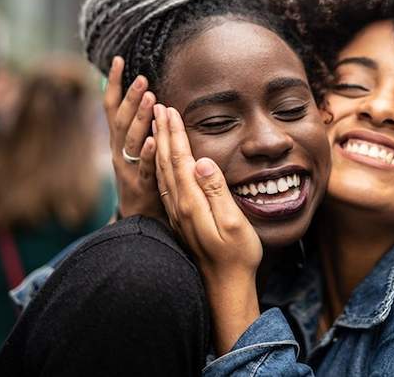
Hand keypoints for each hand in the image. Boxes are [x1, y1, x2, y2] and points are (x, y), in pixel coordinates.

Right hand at [104, 56, 162, 218]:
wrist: (138, 219)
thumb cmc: (141, 177)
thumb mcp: (134, 149)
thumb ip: (135, 125)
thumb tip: (138, 94)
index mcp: (118, 140)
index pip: (111, 107)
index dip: (113, 84)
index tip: (118, 60)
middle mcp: (118, 151)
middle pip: (121, 120)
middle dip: (130, 97)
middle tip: (142, 78)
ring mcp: (128, 168)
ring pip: (132, 140)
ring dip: (140, 118)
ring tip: (150, 98)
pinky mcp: (141, 185)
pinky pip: (145, 167)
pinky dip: (148, 152)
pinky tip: (156, 139)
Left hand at [153, 104, 261, 353]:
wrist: (225, 287)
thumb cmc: (237, 255)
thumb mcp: (233, 222)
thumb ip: (217, 191)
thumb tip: (202, 161)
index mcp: (192, 202)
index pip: (180, 159)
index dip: (175, 132)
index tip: (170, 108)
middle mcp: (179, 205)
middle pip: (167, 161)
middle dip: (163, 132)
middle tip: (158, 106)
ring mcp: (177, 214)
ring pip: (163, 172)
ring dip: (159, 146)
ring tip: (156, 125)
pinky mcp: (180, 220)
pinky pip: (165, 185)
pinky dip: (161, 165)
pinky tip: (162, 160)